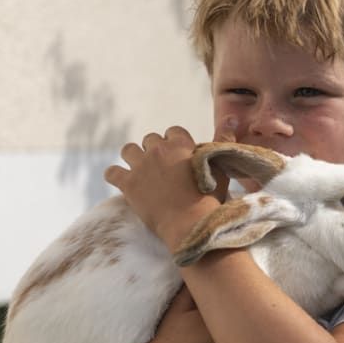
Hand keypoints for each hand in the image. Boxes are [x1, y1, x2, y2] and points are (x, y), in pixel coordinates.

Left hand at [104, 120, 239, 249]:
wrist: (191, 225)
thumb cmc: (210, 198)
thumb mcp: (221, 166)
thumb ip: (223, 139)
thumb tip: (232, 117)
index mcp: (181, 144)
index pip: (173, 131)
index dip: (176, 143)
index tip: (180, 157)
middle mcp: (158, 150)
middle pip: (150, 139)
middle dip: (155, 150)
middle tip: (162, 168)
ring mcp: (141, 166)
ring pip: (128, 150)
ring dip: (134, 157)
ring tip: (141, 170)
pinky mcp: (128, 184)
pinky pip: (111, 172)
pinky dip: (115, 175)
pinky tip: (122, 181)